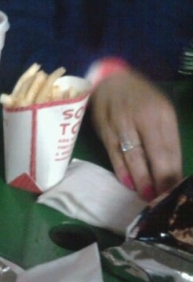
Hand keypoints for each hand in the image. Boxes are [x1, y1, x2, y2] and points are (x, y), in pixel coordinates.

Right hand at [89, 69, 181, 200]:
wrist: (108, 80)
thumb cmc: (140, 98)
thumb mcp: (161, 110)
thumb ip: (166, 136)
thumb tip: (171, 169)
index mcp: (161, 113)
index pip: (170, 148)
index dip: (173, 172)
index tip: (176, 192)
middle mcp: (142, 119)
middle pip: (154, 154)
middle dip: (159, 180)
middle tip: (162, 200)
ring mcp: (121, 125)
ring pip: (133, 157)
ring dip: (141, 179)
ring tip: (147, 197)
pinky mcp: (104, 131)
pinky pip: (114, 155)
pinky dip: (121, 170)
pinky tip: (128, 184)